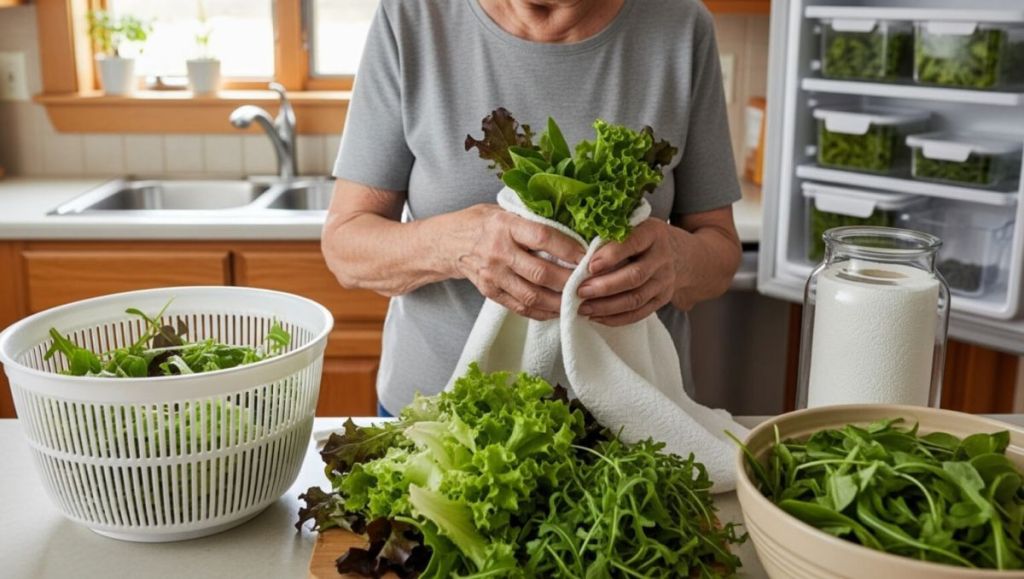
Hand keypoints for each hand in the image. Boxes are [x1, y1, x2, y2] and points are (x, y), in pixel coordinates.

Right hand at [453, 205, 585, 320]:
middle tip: (589, 284)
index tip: (587, 256)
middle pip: (541, 272)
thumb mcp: (504, 211)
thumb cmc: (482, 223)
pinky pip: (521, 307)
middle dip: (569, 281)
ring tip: (577, 301)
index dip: (568, 249)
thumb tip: (571, 228)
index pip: (543, 238)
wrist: (447, 243)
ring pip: (532, 295)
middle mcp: (498, 252)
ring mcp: (493, 275)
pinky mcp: (491, 292)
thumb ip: (532, 220)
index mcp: (505, 225)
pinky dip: (542, 311)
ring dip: (559, 301)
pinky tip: (557, 310)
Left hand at [576, 219, 681, 325]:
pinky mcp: (662, 300)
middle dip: (605, 286)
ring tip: (582, 308)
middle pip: (635, 276)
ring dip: (607, 306)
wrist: (681, 254)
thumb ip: (612, 235)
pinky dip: (616, 318)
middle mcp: (662, 257)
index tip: (590, 266)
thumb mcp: (633, 225)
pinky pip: (639, 313)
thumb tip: (578, 253)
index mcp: (653, 233)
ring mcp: (664, 281)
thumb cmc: (643, 238)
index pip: (633, 243)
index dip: (611, 255)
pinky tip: (596, 317)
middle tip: (580, 291)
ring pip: (636, 298)